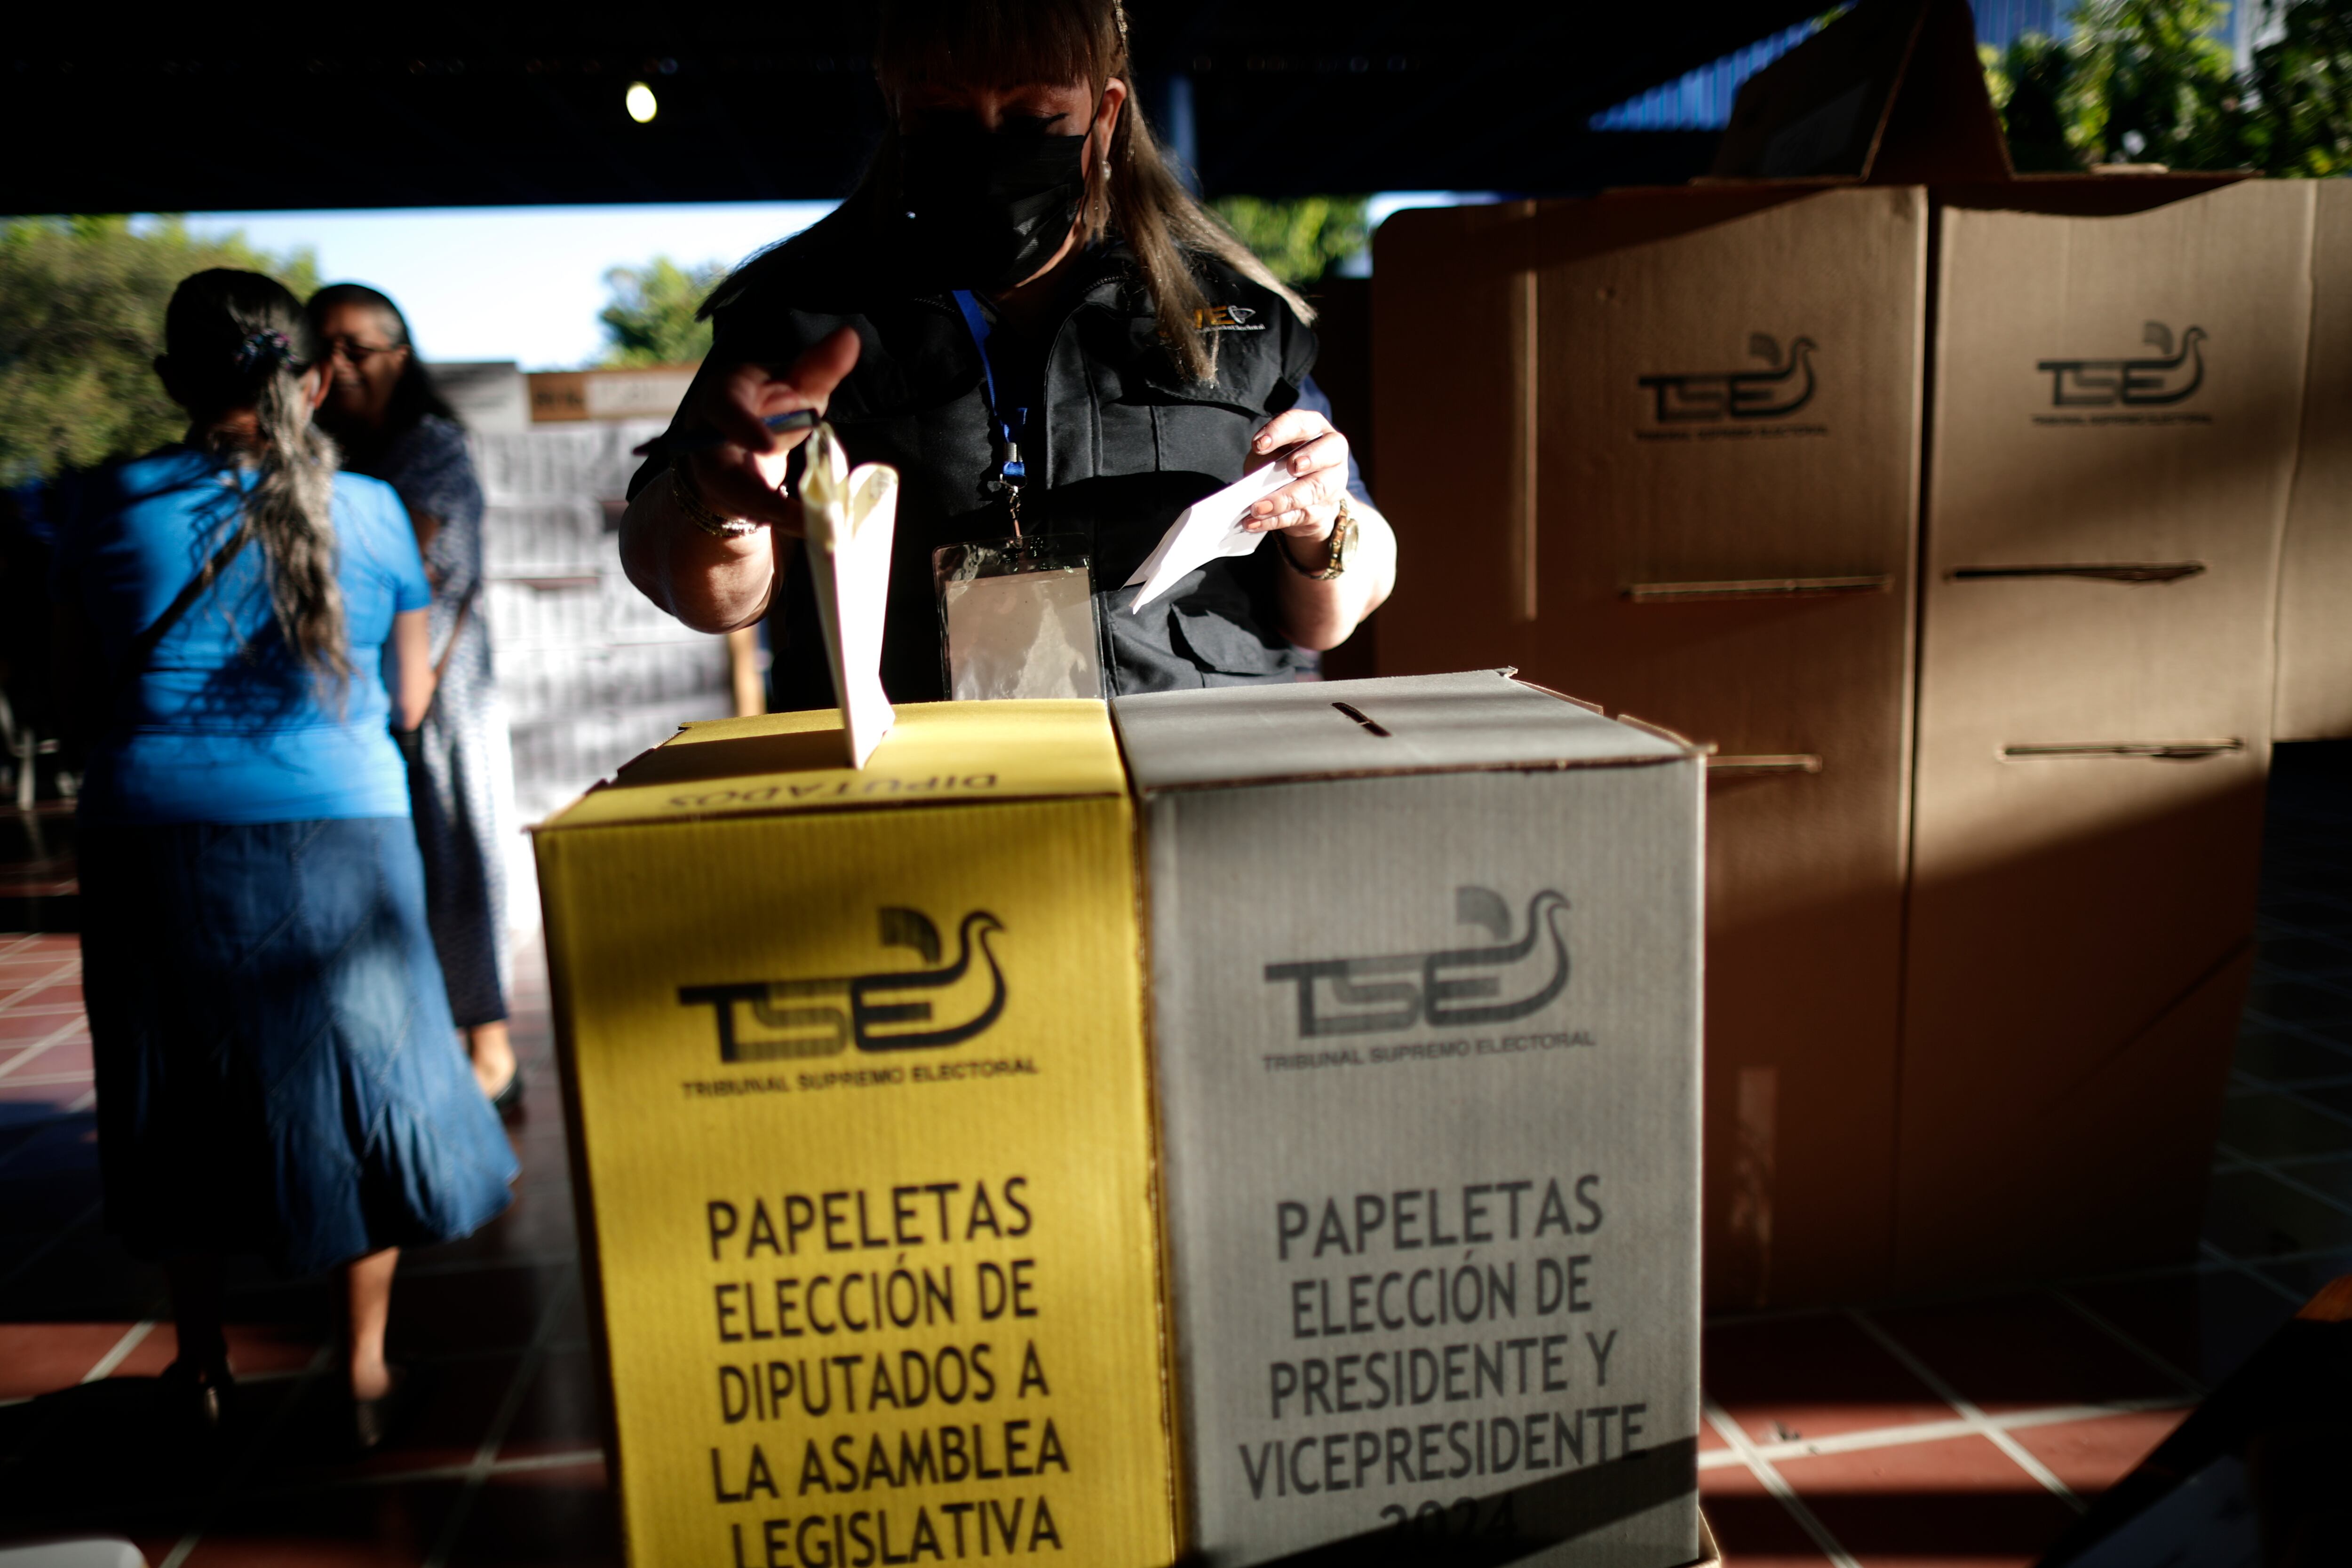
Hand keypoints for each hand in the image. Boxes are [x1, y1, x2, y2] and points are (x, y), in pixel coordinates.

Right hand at [676, 326, 861, 528]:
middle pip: (722, 472)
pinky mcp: (733, 502)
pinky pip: (759, 517)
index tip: (767, 446)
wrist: (743, 443)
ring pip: (740, 503)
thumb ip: (818, 367)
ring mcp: (718, 475)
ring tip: (818, 528)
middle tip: (792, 515)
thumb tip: (850, 336)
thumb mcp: (793, 383)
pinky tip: (819, 530)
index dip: (742, 427)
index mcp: (724, 395)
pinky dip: (790, 523)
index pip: (724, 408)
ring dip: (778, 518)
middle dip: (756, 496)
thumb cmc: (769, 404)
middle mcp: (710, 439)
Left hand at [1241, 407, 1349, 546]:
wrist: (1302, 498)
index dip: (1281, 432)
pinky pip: (1301, 515)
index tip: (1260, 445)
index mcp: (1315, 429)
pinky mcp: (1324, 510)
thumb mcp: (1269, 454)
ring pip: (1314, 489)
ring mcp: (1332, 483)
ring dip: (1284, 499)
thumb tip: (1254, 478)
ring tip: (1257, 507)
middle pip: (1327, 453)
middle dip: (1310, 459)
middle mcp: (1331, 453)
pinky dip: (1275, 520)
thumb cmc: (1281, 466)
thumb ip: (1264, 458)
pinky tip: (1255, 522)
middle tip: (1293, 468)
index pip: (1302, 424)